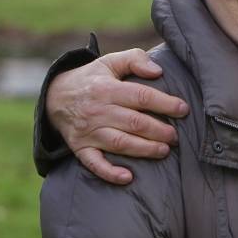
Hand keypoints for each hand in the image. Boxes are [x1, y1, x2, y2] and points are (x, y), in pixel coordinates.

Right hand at [46, 48, 187, 184]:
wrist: (54, 96)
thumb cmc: (92, 79)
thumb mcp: (110, 62)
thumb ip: (135, 59)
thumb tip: (158, 71)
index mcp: (107, 89)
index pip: (141, 96)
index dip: (165, 103)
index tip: (183, 109)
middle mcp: (98, 111)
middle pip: (134, 123)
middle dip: (159, 131)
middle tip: (175, 136)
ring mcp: (89, 132)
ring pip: (120, 143)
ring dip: (144, 149)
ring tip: (164, 151)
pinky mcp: (80, 148)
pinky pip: (94, 163)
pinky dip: (110, 172)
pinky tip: (127, 178)